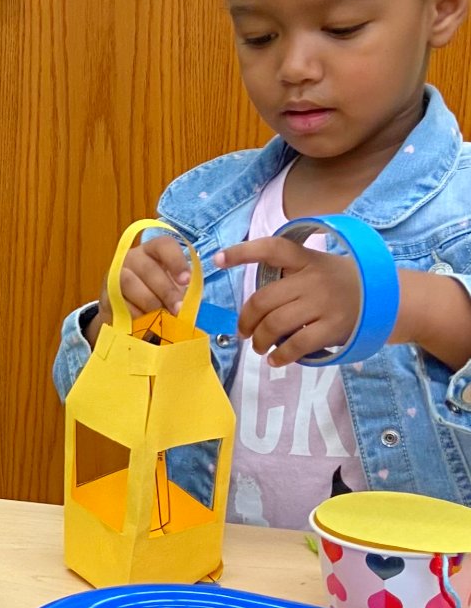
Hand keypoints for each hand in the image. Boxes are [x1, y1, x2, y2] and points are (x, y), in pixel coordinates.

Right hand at [83, 236, 190, 346]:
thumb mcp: (172, 290)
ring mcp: (115, 273)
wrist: (126, 313)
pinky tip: (144, 324)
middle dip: (166, 291)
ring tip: (161, 319)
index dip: (176, 261)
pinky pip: (118, 301)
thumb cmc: (157, 297)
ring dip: (148, 302)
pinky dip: (134, 314)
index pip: (164, 245)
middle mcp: (132, 257)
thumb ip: (182, 292)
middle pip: (148, 268)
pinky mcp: (106, 293)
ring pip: (129, 282)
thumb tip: (189, 304)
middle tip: (177, 310)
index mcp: (153, 251)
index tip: (186, 281)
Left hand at [215, 238, 360, 366]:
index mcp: (306, 258)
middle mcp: (313, 278)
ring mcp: (324, 303)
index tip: (217, 259)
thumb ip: (289, 275)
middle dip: (246, 320)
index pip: (271, 248)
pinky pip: (297, 345)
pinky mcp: (334, 327)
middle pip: (263, 299)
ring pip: (275, 324)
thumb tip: (254, 305)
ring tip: (258, 346)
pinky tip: (275, 359)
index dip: (242, 252)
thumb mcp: (318, 266)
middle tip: (243, 332)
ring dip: (259, 340)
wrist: (390, 299)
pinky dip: (281, 356)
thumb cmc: (342, 283)